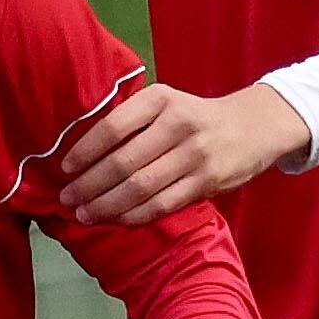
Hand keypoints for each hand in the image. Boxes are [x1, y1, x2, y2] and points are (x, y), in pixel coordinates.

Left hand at [59, 82, 309, 224]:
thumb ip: (132, 121)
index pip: (112, 127)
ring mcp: (195, 154)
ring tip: (84, 214)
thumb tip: (81, 154)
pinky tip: (116, 219)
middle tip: (68, 199)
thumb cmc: (195, 117)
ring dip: (107, 205)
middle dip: (89, 185)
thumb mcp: (166, 103)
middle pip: (122, 162)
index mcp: (160, 99)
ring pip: (141, 188)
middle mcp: (178, 124)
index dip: (84, 152)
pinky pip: (163, 204)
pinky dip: (135, 215)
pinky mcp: (208, 181)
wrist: (254, 126)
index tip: (65, 169)